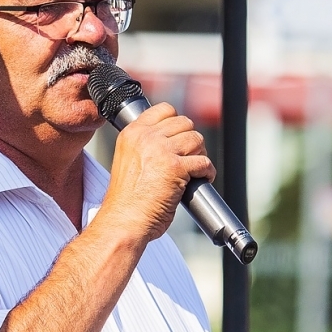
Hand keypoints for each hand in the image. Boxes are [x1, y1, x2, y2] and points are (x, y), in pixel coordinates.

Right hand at [94, 103, 213, 243]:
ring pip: (196, 140)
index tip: (180, 139)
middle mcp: (146, 137)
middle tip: (189, 158)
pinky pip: (203, 162)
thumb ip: (146, 147)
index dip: (178, 124)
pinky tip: (201, 180)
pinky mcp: (176, 167)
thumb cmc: (127, 201)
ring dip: (200, 155)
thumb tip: (173, 142)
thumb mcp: (129, 161)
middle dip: (191, 141)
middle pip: (184, 123)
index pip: (164, 110)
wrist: (124, 221)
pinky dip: (207, 172)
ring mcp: (161, 151)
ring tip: (195, 170)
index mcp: (132, 134)